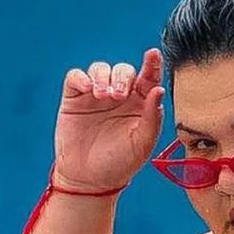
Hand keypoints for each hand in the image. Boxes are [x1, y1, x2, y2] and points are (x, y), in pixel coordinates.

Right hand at [52, 48, 164, 192]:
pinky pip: (76, 77)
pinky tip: (88, 90)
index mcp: (141, 104)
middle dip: (123, 77)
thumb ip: (152, 117)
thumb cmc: (121, 163)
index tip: (154, 54)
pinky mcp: (75, 98)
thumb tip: (159, 89)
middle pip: (124, 70)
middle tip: (119, 95)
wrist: (89, 179)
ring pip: (101, 68)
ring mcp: (97, 95)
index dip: (152, 64)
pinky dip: (81, 77)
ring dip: (103, 77)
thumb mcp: (142, 143)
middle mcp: (120, 96)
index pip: (149, 78)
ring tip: (103, 96)